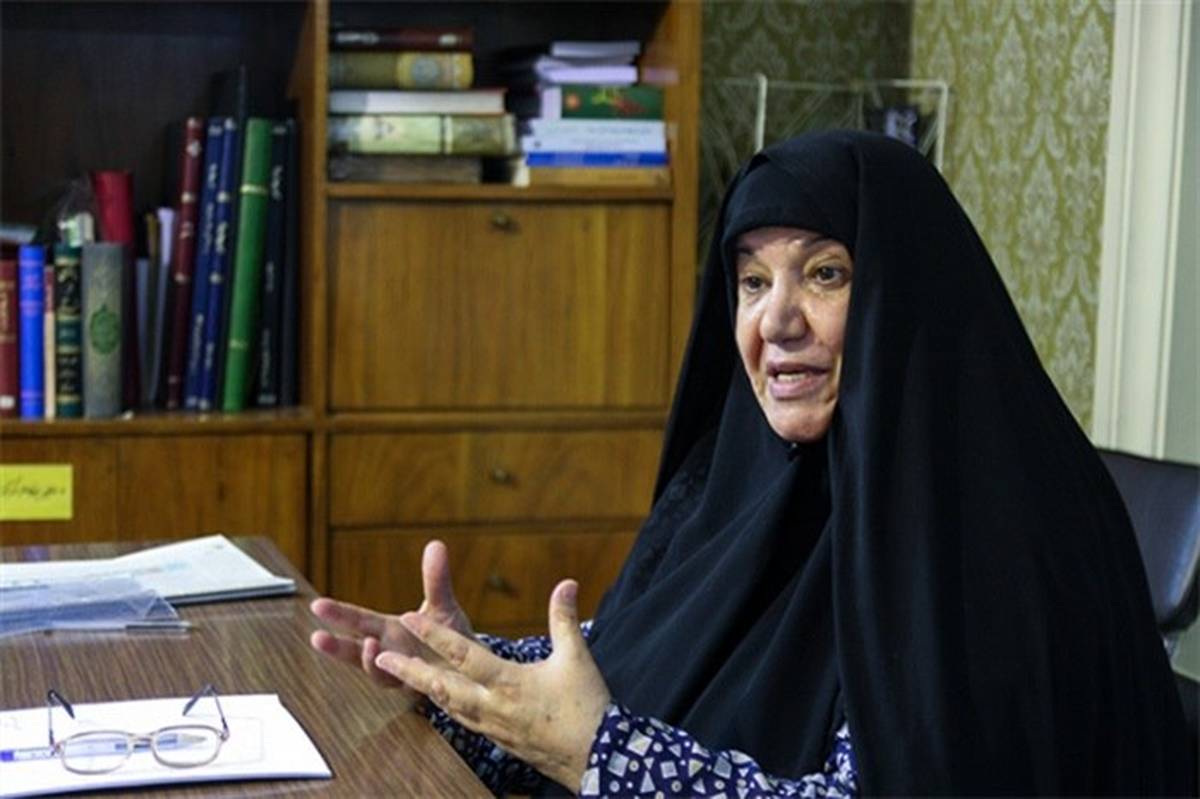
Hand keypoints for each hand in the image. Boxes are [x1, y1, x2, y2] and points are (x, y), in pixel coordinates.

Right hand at [309, 539, 472, 701]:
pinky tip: (398, 665)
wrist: (475, 666)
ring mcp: (403, 673)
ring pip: (377, 672)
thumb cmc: (451, 636)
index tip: (317, 605)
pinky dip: (400, 676)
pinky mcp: (422, 686)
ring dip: (370, 662)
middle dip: (337, 646)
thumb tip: (436, 545)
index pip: (359, 621)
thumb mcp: (442, 605)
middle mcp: (391, 653)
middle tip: (317, 637)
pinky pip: (406, 684)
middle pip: (356, 650)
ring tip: (369, 646)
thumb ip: (436, 579)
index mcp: (390, 631)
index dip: (338, 614)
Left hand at [376, 579, 610, 790]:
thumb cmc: (586, 706)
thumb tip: (567, 583)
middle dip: (408, 671)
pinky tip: (440, 699)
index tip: (409, 618)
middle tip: (378, 658)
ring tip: (400, 675)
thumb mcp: (577, 658)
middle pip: (441, 687)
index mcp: (509, 683)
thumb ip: (565, 619)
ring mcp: (493, 726)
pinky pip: (462, 719)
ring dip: (422, 688)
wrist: (595, 757)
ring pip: (448, 705)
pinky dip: (445, 705)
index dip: (434, 635)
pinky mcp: (498, 739)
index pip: (463, 655)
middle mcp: (493, 706)